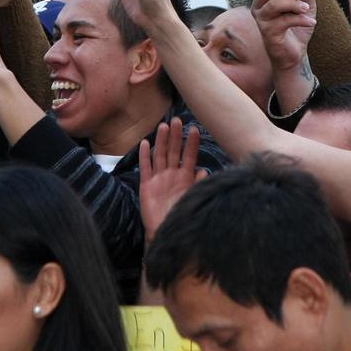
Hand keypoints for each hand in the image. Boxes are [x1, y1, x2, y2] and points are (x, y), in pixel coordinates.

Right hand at [137, 117, 206, 242]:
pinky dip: (144, 156)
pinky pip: (145, 168)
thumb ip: (198, 185)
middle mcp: (172, 175)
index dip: (191, 143)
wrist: (166, 231)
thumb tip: (205, 171)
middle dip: (175, 136)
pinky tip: (144, 143)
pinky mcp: (147, 185)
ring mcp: (159, 178)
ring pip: (159, 155)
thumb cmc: (182, 215)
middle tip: (177, 120)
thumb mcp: (193, 198)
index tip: (195, 129)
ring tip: (163, 126)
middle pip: (173, 151)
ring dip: (161, 141)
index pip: (189, 156)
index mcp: (185, 177)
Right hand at [245, 0, 316, 73]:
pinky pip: (284, 21)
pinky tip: (311, 22)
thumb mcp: (304, 7)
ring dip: (293, 4)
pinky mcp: (268, 34)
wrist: (295, 53)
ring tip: (306, 9)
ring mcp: (262, 22)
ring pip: (273, 5)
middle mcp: (258, 10)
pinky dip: (300, 19)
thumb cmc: (295, 28)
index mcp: (264, 0)